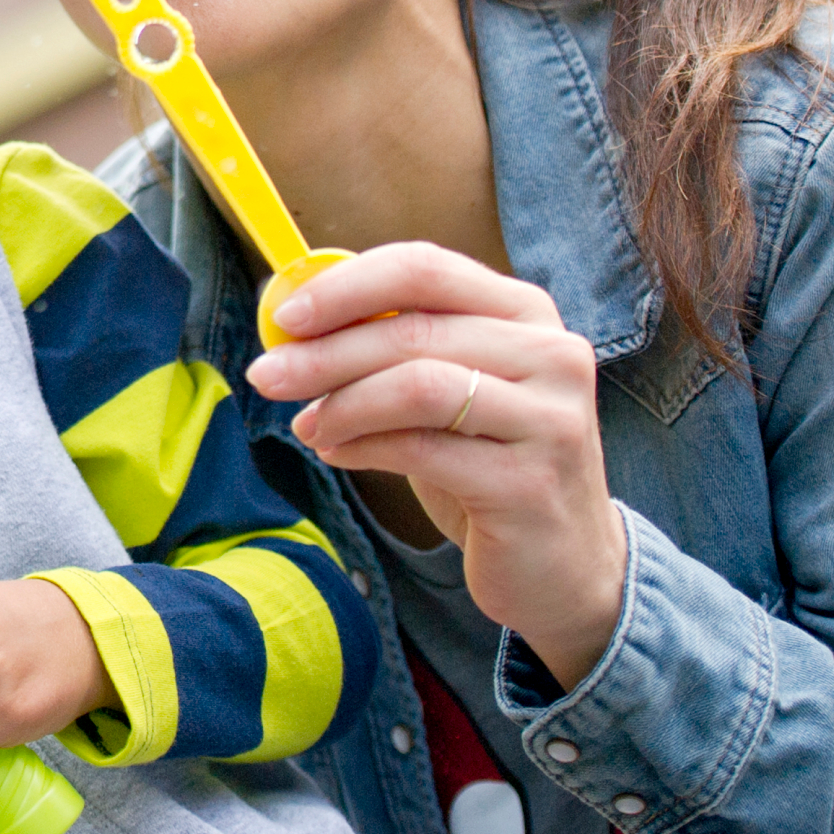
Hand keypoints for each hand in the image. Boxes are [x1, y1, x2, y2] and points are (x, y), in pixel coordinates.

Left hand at [245, 241, 625, 683]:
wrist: (566, 565)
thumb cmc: (490, 462)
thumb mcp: (452, 390)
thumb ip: (397, 346)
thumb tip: (294, 322)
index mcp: (527, 312)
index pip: (424, 268)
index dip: (346, 285)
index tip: (285, 314)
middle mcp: (552, 354)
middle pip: (412, 329)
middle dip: (324, 351)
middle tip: (267, 374)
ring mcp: (550, 419)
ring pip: (416, 386)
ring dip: (342, 402)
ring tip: (305, 424)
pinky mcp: (531, 482)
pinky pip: (423, 449)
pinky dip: (363, 446)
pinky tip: (335, 452)